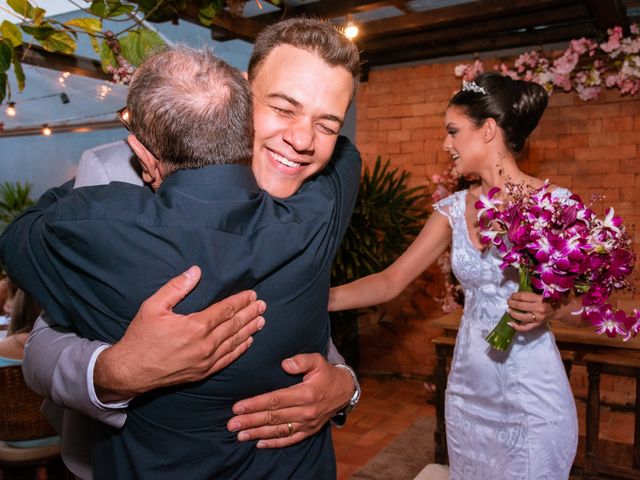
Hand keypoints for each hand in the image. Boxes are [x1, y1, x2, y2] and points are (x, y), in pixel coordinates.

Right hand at [94, 266, 265, 401]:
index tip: (252, 294)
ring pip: (234, 343)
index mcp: (195, 326)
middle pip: (233, 326)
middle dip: (249, 314)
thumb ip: (177, 287)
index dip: (240, 301)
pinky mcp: (202, 373)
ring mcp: (205, 361)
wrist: (129, 371)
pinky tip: (248, 342)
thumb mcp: (153, 306)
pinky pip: (227, 360)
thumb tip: (195, 271)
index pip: (225, 310)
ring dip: (249, 330)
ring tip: (261, 320)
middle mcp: (204, 345)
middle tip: (262, 305)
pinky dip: (239, 350)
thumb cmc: (141, 336)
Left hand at [227, 353, 353, 447]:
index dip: (256, 404)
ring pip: (279, 430)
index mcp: (306, 393)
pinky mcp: (309, 431)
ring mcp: (308, 424)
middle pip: (273, 417)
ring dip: (257, 433)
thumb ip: (301, 360)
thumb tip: (284, 364)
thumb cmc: (326, 373)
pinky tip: (258, 443)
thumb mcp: (317, 360)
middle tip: (232, 424)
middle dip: (251, 421)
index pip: (276, 399)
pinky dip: (274, 443)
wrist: (345, 391)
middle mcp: (306, 411)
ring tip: (240, 435)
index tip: (238, 407)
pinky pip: (290, 439)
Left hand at [507, 291, 553, 331]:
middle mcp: (539, 309)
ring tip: (508, 310)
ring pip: (521, 317)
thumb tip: (516, 294)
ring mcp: (538, 318)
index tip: (512, 295)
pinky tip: (509, 323)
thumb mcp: (542, 292)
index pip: (523, 297)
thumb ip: (531, 293)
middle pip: (520, 306)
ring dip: (512, 313)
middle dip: (511, 303)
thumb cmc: (550, 299)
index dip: (514, 295)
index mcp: (540, 299)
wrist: (559, 309)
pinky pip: (525, 328)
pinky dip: (516, 326)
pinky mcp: (537, 325)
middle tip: (508, 301)